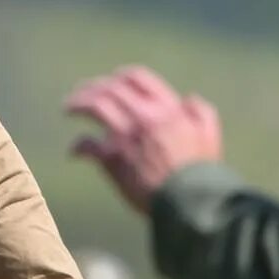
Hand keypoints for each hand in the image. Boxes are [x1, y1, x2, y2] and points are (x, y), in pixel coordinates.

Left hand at [66, 66, 222, 212]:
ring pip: (93, 106)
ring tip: (68, 108)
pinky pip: (87, 144)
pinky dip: (77, 145)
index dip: (120, 76)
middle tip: (81, 93)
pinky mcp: (112, 158)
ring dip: (77, 103)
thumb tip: (188, 99)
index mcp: (166, 108)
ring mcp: (125, 135)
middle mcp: (142, 115)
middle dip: (91, 88)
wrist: (188, 202)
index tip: (111, 81)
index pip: (137, 77)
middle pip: (109, 88)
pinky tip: (74, 151)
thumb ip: (201, 113)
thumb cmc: (202, 173)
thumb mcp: (210, 136)